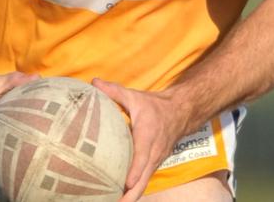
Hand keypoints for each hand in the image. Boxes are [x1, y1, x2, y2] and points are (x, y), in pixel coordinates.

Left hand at [92, 78, 183, 201]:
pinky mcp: (153, 165)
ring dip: (131, 196)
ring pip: (144, 184)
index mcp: (148, 135)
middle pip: (143, 179)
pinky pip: (144, 181)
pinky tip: (120, 197)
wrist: (180, 112)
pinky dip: (134, 191)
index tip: (126, 183)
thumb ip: (114, 91)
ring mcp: (155, 161)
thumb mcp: (134, 96)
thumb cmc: (154, 105)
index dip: (134, 171)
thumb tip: (93, 83)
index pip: (142, 157)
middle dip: (130, 195)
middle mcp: (153, 153)